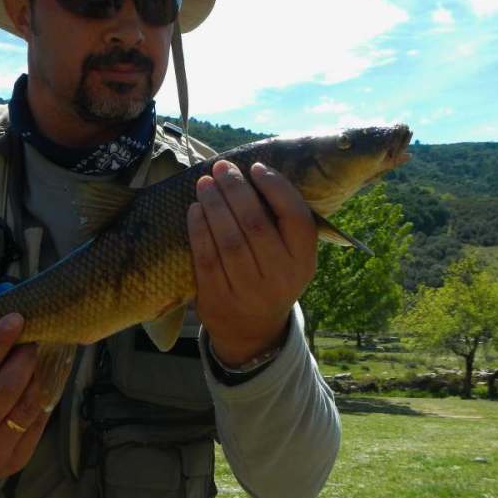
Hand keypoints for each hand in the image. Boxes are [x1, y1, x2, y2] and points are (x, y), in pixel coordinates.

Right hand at [0, 313, 50, 490]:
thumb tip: (6, 334)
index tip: (15, 319)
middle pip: (7, 388)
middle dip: (25, 359)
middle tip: (35, 339)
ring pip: (29, 407)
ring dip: (42, 377)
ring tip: (47, 357)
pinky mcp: (16, 461)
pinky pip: (38, 424)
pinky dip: (46, 399)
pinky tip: (49, 382)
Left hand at [187, 160, 316, 367]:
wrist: (253, 330)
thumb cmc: (271, 277)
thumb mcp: (291, 257)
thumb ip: (282, 224)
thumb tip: (253, 173)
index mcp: (303, 260)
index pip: (296, 217)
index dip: (276, 187)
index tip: (256, 167)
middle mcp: (280, 276)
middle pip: (256, 223)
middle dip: (236, 189)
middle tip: (221, 168)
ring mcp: (248, 290)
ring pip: (228, 239)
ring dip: (214, 205)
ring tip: (205, 183)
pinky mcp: (218, 298)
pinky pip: (206, 258)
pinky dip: (198, 230)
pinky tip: (194, 210)